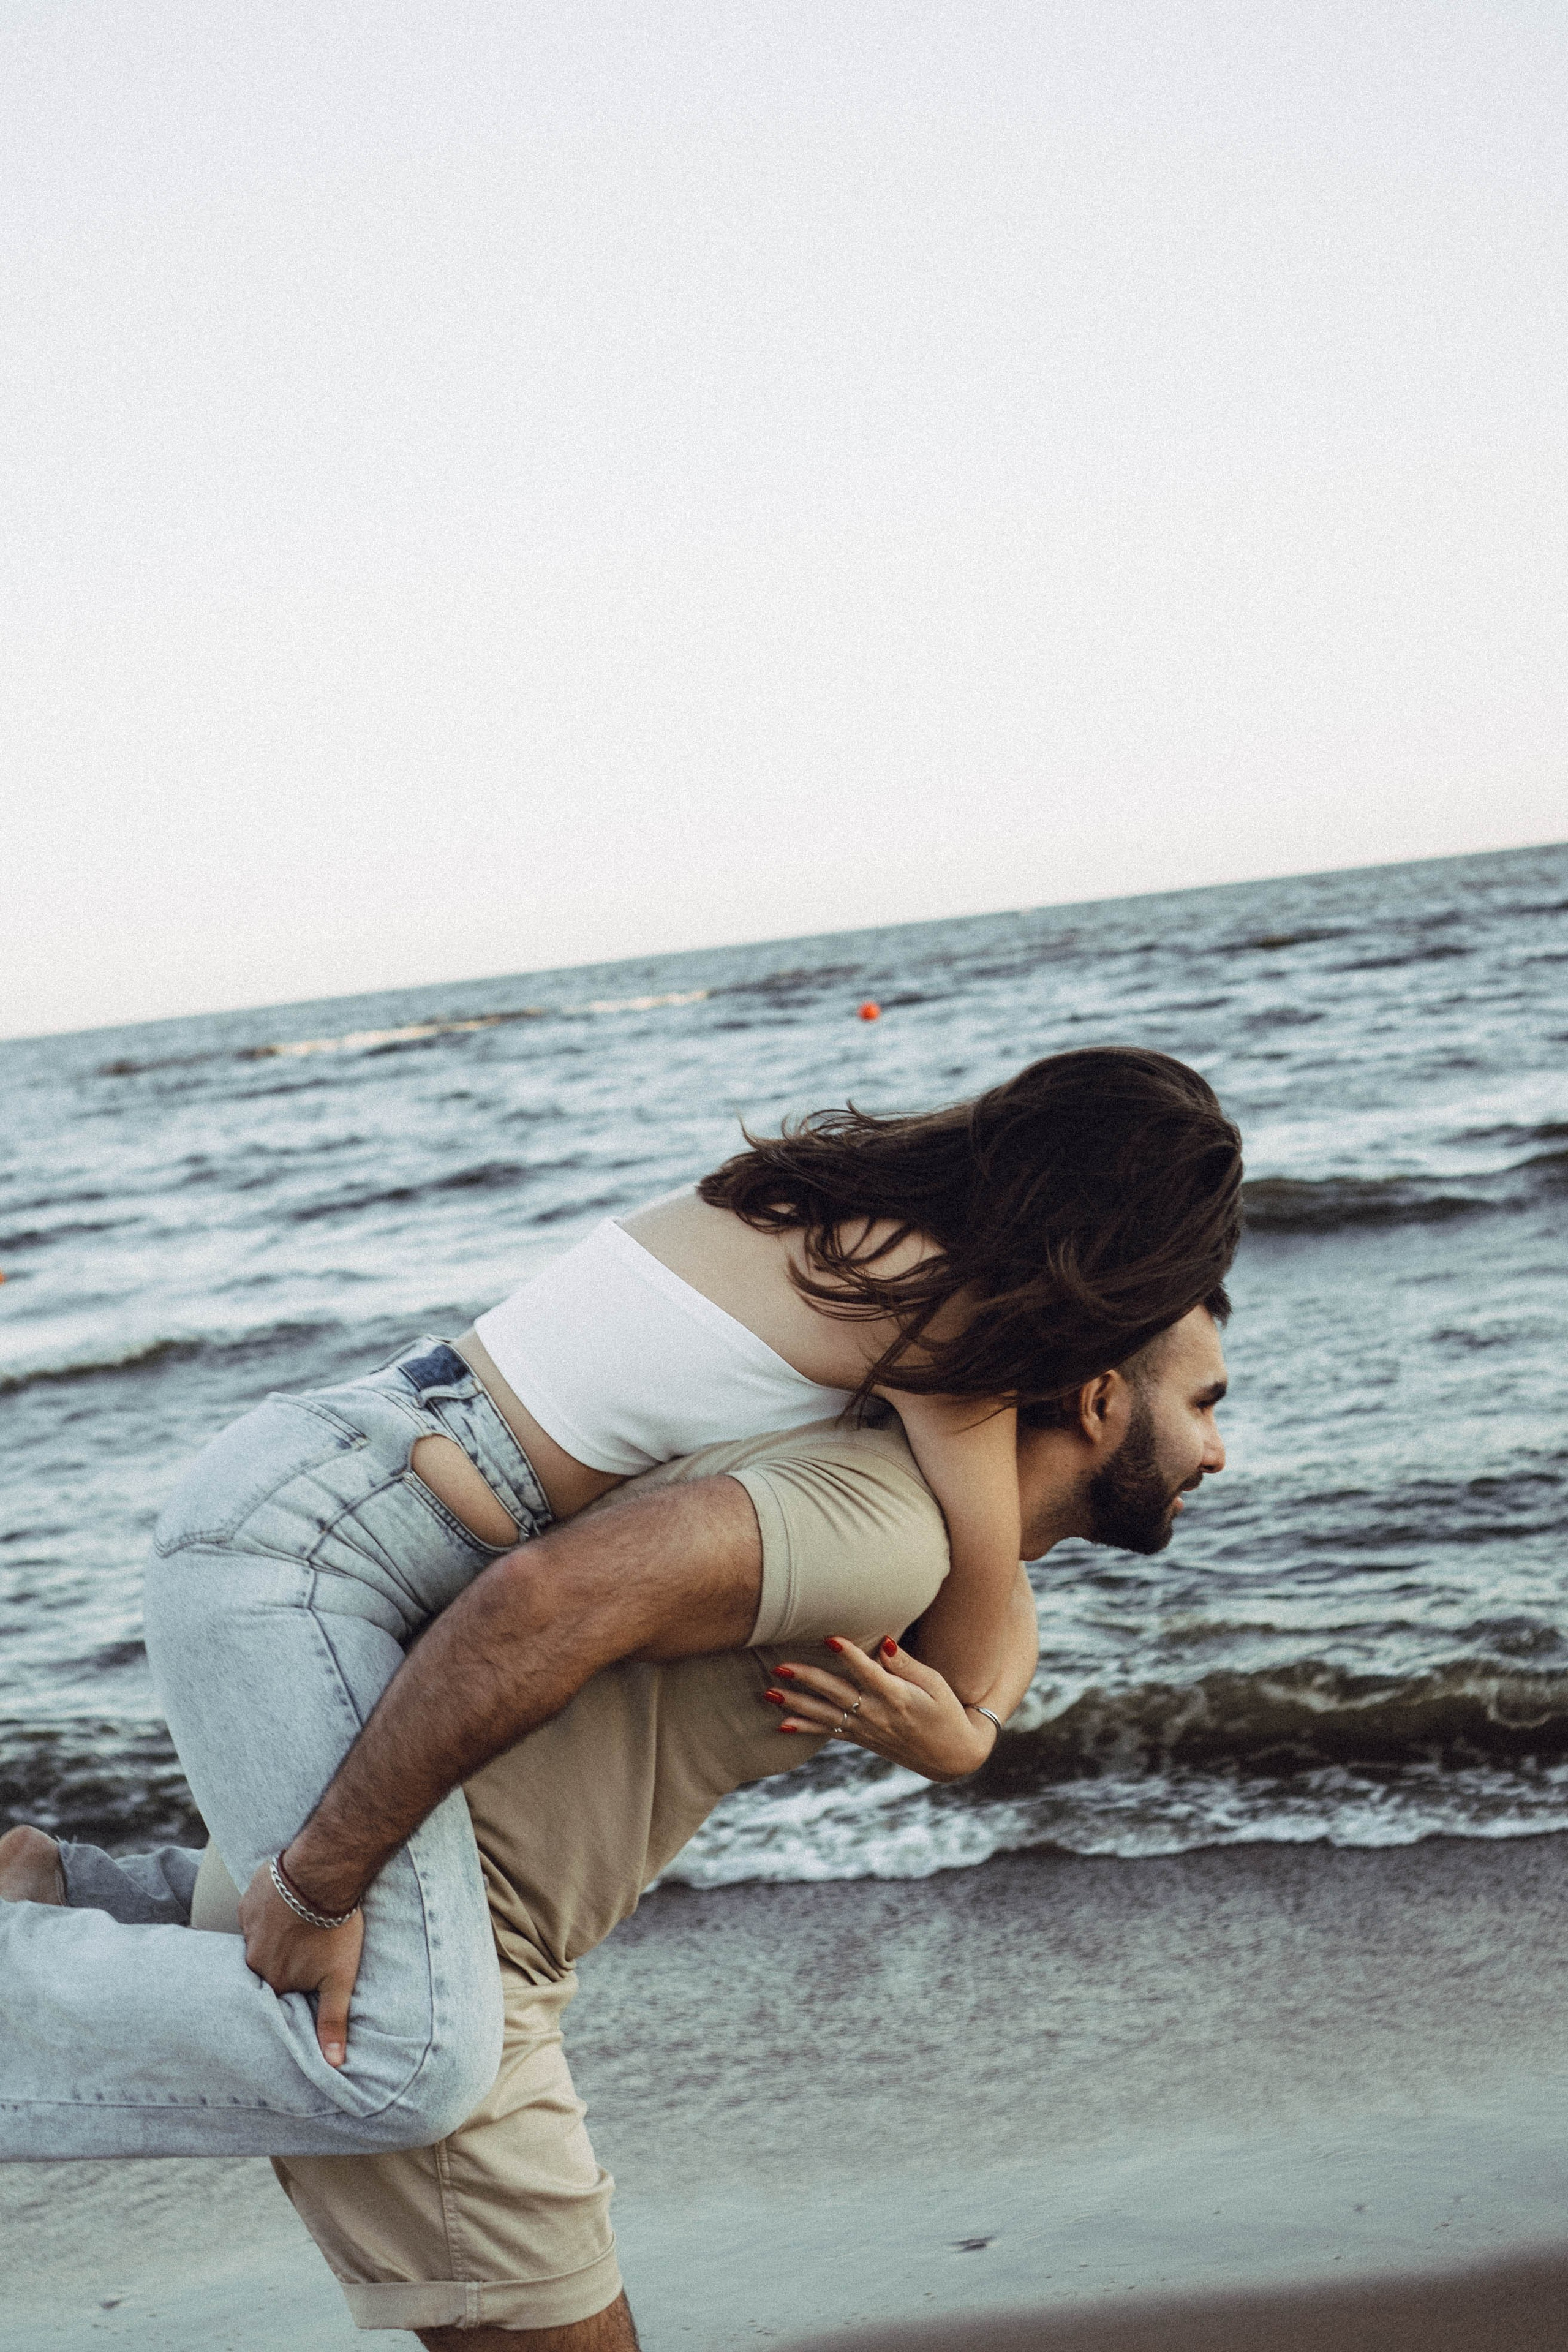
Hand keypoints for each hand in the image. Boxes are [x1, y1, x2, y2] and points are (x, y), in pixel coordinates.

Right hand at [237, 1860, 364, 2068]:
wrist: (324, 1876)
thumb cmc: (335, 1930)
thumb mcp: (339, 1979)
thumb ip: (332, 2021)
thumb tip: (334, 2064)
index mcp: (271, 1979)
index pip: (278, 1991)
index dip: (293, 1982)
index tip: (305, 1973)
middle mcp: (252, 1958)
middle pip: (268, 1963)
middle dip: (285, 1957)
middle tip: (306, 1944)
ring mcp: (248, 1928)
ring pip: (262, 1937)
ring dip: (279, 1933)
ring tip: (301, 1922)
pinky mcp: (248, 1900)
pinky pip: (257, 1911)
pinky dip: (271, 1909)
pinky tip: (290, 1901)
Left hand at [764, 1636, 997, 1782]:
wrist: (952, 1756)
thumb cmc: (946, 1711)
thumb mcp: (935, 1684)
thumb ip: (906, 1664)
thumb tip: (884, 1641)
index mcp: (898, 1697)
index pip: (868, 1673)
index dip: (849, 1655)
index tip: (829, 1638)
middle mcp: (878, 1714)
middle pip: (837, 1693)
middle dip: (807, 1679)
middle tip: (780, 1666)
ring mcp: (867, 1729)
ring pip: (826, 1714)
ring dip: (796, 1704)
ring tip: (769, 1694)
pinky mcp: (863, 1739)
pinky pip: (830, 1732)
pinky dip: (806, 1728)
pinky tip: (782, 1723)